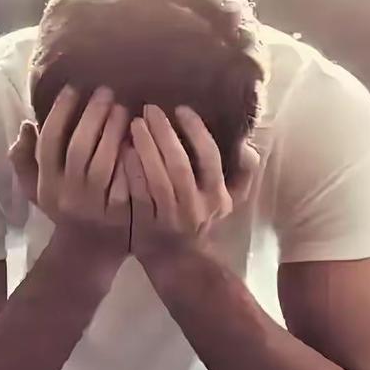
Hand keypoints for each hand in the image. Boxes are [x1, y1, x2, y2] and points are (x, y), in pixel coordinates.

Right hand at [9, 85, 131, 262]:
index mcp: (47, 184)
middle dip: (92, 115)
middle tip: (106, 91)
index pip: (49, 141)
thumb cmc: (65, 208)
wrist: (89, 250)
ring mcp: (94, 206)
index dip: (60, 112)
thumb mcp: (38, 187)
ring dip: (114, 131)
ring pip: (104, 163)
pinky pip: (126, 179)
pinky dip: (132, 156)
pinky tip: (139, 136)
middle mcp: (68, 195)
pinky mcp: (120, 214)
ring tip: (124, 109)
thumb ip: (25, 158)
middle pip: (78, 148)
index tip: (73, 88)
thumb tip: (27, 125)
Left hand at [123, 104, 257, 265]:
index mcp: (217, 197)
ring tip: (135, 124)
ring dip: (146, 148)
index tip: (181, 109)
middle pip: (180, 165)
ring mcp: (169, 218)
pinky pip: (138, 194)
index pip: (210, 158)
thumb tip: (246, 143)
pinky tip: (123, 150)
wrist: (176, 261)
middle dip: (165, 134)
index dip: (196, 131)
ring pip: (158, 179)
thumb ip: (243, 172)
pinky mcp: (146, 225)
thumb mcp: (227, 200)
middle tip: (150, 109)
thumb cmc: (199, 218)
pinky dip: (131, 171)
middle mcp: (195, 208)